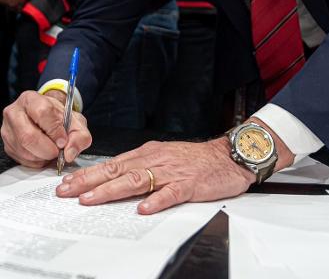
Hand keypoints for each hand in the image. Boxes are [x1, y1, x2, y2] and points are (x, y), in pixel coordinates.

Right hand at [1, 91, 91, 167]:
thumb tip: (69, 153)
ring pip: (24, 150)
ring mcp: (8, 130)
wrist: (47, 119)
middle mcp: (15, 113)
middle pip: (28, 136)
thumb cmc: (59, 118)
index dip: (55, 130)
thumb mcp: (75, 121)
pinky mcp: (7, 145)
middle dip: (48, 149)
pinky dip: (37, 161)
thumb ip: (79, 135)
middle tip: (58, 151)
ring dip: (43, 156)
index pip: (42, 113)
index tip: (63, 140)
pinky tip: (44, 154)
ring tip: (53, 151)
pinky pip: (22, 159)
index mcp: (31, 99)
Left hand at [56, 137, 255, 213]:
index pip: (112, 164)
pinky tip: (143, 209)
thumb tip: (114, 179)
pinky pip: (171, 193)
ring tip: (92, 199)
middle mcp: (156, 160)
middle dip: (90, 181)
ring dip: (112, 190)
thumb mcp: (164, 157)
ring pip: (137, 180)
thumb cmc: (195, 159)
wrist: (227, 156)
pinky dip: (156, 200)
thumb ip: (141, 167)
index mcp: (148, 154)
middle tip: (67, 192)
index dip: (89, 174)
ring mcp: (172, 172)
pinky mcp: (190, 184)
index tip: (67, 183)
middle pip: (118, 170)